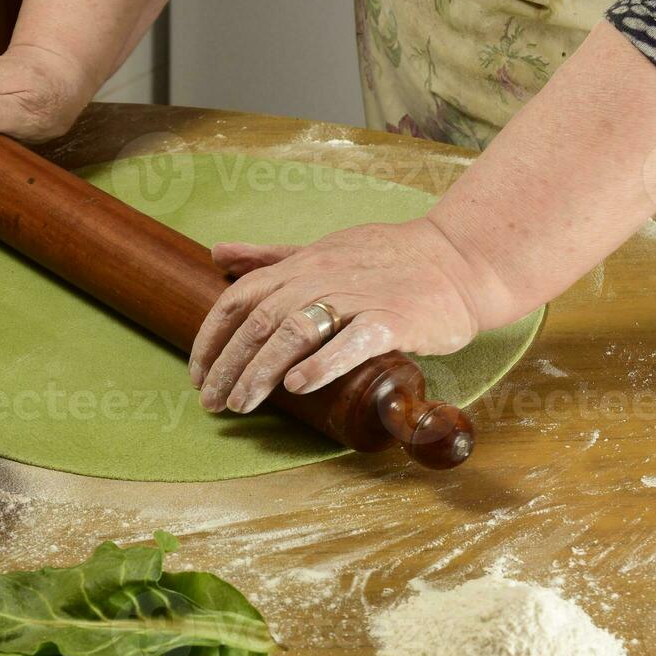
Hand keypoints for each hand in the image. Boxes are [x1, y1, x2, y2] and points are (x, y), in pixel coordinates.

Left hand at [190, 218, 495, 413]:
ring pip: (295, 331)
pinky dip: (322, 363)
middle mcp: (322, 277)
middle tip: (211, 403)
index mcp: (301, 265)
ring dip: (262, 371)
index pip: (239, 299)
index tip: (198, 375)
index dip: (211, 338)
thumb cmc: (387, 259)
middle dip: (229, 365)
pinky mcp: (394, 321)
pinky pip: (352, 341)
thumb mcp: (322, 250)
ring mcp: (359, 298)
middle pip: (260, 321)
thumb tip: (217, 253)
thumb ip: (270, 258)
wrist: (458, 260)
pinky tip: (298, 386)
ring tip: (242, 404)